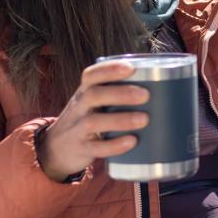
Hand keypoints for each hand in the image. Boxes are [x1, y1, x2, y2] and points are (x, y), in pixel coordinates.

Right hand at [37, 61, 149, 181]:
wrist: (56, 148)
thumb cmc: (86, 119)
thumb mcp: (93, 103)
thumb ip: (116, 94)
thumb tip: (162, 86)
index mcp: (84, 92)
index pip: (91, 75)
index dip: (109, 69)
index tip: (131, 68)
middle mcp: (79, 107)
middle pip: (94, 95)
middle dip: (120, 93)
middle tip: (145, 95)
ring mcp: (78, 129)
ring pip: (94, 122)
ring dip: (121, 119)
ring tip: (144, 119)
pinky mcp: (82, 149)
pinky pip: (97, 148)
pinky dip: (115, 145)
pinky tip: (132, 141)